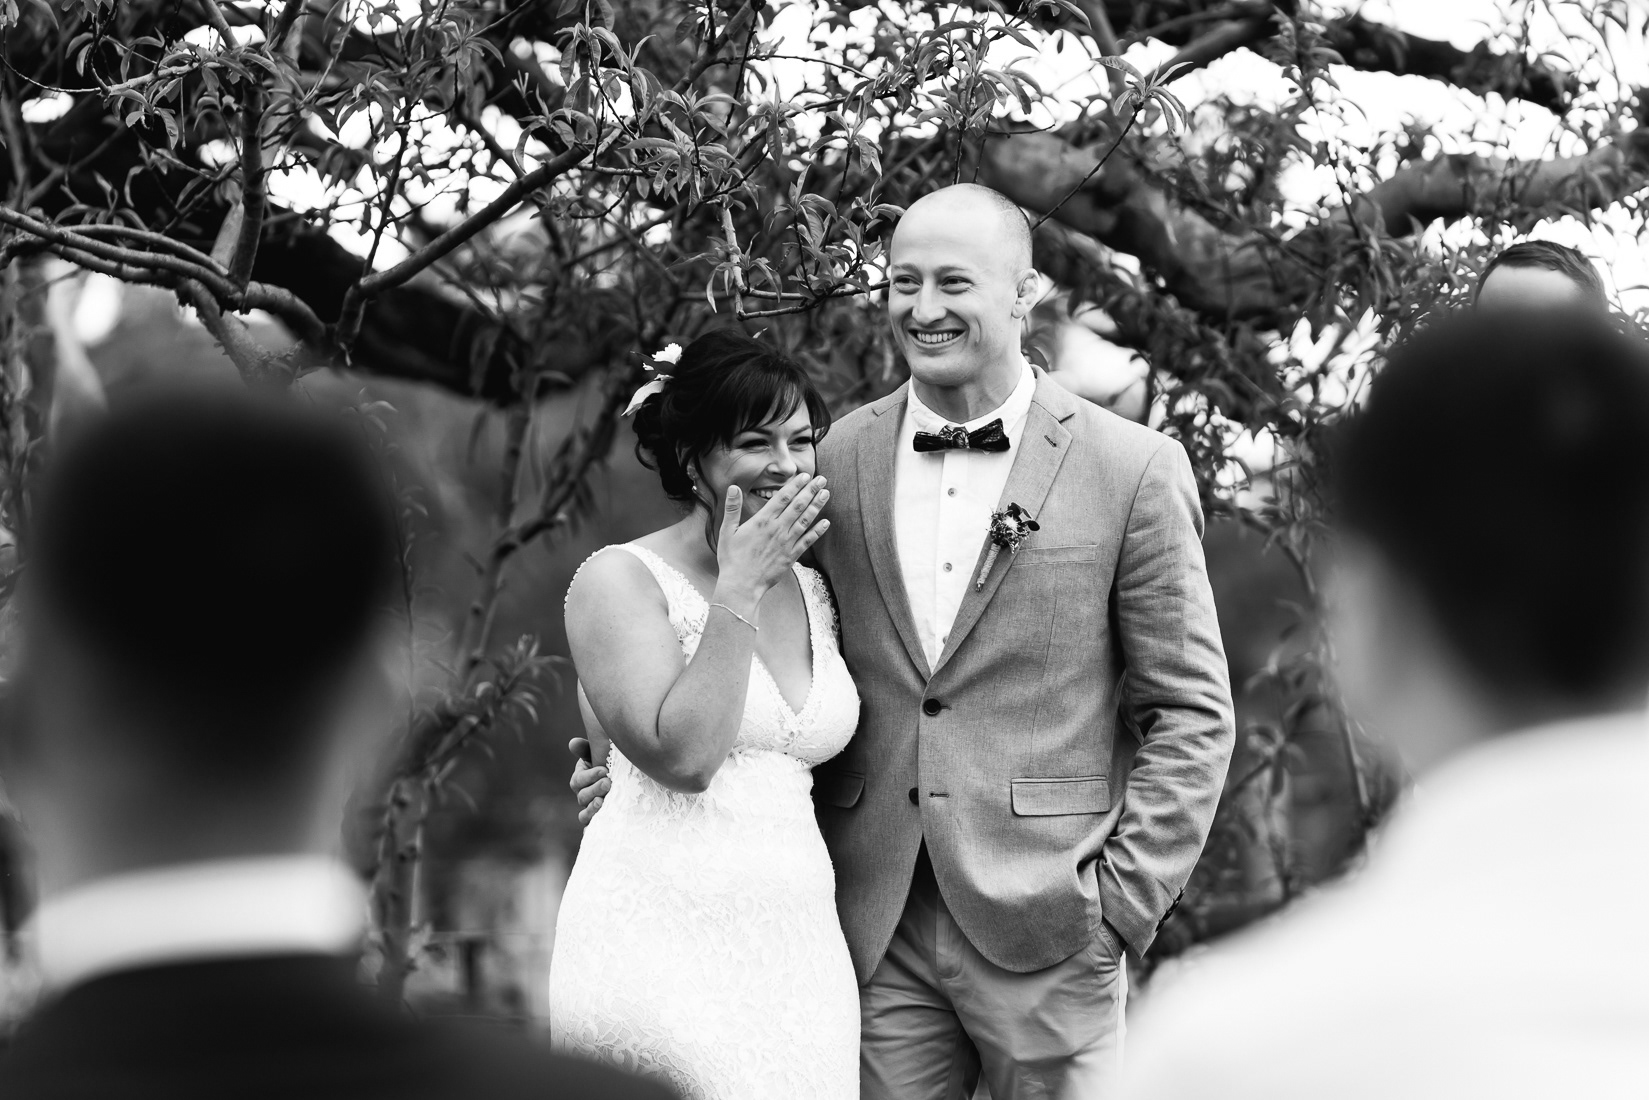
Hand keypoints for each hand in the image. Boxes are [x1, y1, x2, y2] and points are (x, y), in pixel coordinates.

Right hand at [568, 737, 610, 826]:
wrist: (629, 780)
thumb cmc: (611, 764)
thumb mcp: (600, 754)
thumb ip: (587, 749)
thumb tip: (573, 743)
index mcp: (581, 780)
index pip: (578, 780)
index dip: (590, 776)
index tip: (604, 769)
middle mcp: (583, 797)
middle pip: (582, 797)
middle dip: (594, 790)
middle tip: (608, 783)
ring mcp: (591, 811)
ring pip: (584, 815)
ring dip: (592, 809)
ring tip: (602, 802)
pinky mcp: (601, 823)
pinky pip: (593, 830)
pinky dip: (594, 830)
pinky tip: (604, 827)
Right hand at [713, 474, 829, 610]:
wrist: (741, 585)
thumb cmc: (732, 559)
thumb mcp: (727, 531)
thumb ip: (732, 508)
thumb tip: (733, 487)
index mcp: (762, 521)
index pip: (782, 498)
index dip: (795, 485)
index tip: (804, 476)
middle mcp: (777, 529)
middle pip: (798, 505)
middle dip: (810, 490)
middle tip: (821, 479)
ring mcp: (786, 543)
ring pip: (805, 520)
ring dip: (817, 506)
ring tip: (826, 493)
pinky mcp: (791, 556)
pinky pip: (808, 541)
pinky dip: (818, 531)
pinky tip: (826, 523)